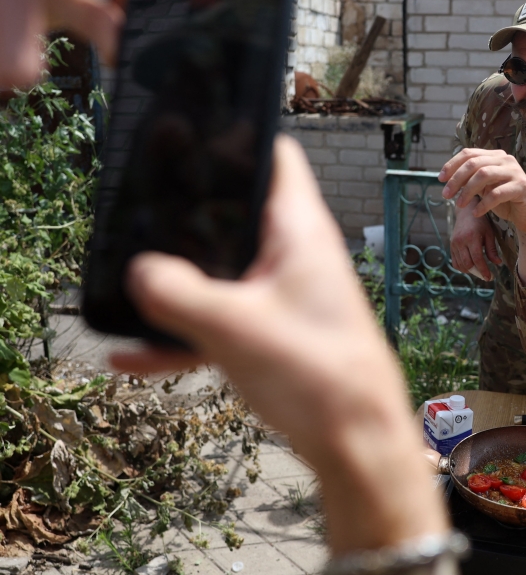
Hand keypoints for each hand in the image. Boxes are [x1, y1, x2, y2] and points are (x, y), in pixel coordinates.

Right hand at [110, 137, 448, 552]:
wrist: (357, 442)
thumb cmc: (315, 372)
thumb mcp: (233, 327)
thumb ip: (176, 293)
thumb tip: (138, 271)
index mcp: (298, 229)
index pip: (275, 156)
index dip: (235, 136)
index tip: (185, 131)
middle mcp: (295, 252)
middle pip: (236, 211)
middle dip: (188, 210)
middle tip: (132, 203)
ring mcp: (285, 292)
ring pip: (223, 269)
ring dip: (178, 277)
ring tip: (118, 278)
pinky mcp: (276, 332)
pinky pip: (220, 321)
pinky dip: (182, 334)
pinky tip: (127, 357)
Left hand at [440, 148, 525, 234]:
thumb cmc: (505, 201)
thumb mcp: (485, 188)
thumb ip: (471, 180)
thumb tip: (447, 177)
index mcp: (496, 156)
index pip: (469, 153)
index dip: (452, 164)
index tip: (440, 179)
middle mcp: (506, 160)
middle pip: (474, 163)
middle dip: (456, 179)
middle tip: (445, 195)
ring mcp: (515, 172)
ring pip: (484, 175)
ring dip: (467, 191)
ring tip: (459, 205)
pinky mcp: (522, 187)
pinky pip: (497, 193)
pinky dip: (483, 204)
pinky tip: (476, 213)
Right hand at [450, 198, 500, 280]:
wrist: (466, 212)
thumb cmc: (481, 222)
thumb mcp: (489, 234)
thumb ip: (492, 249)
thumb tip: (497, 263)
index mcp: (471, 237)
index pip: (477, 259)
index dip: (483, 270)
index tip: (489, 277)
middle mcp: (460, 241)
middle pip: (468, 264)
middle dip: (477, 273)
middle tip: (486, 276)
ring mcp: (454, 244)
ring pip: (460, 265)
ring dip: (470, 271)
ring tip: (480, 271)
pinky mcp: (451, 246)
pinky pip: (455, 262)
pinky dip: (462, 267)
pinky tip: (471, 267)